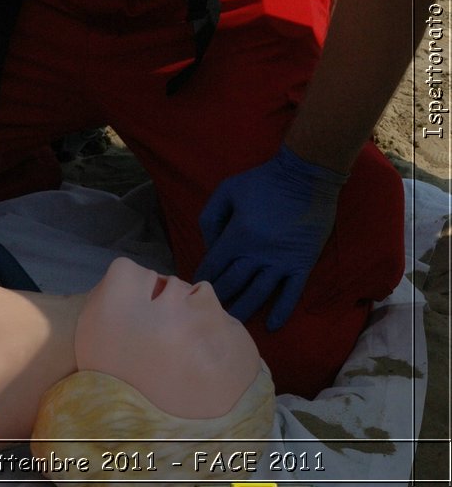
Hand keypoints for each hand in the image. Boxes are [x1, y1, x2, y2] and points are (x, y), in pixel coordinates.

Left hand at [194, 146, 346, 330]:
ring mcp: (281, 262)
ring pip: (258, 294)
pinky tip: (271, 325)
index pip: (215, 265)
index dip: (203, 278)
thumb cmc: (263, 181)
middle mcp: (258, 254)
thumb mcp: (227, 189)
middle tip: (209, 310)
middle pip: (233, 283)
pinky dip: (281, 311)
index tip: (196, 288)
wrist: (305, 176)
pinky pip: (291, 294)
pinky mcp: (301, 264)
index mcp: (238, 235)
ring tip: (232, 322)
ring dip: (244, 309)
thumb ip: (211, 216)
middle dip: (219, 297)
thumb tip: (209, 245)